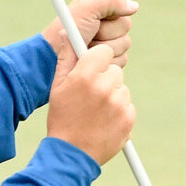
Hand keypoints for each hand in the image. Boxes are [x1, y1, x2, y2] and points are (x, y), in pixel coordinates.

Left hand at [45, 0, 137, 65]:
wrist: (55, 59)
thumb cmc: (66, 32)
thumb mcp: (86, 9)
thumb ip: (110, 0)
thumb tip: (134, 6)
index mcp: (100, 4)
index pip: (123, 2)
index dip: (112, 11)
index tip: (98, 17)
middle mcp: (107, 21)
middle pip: (126, 25)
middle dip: (106, 32)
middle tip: (89, 34)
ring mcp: (110, 41)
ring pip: (125, 43)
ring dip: (104, 47)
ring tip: (87, 47)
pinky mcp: (110, 58)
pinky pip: (122, 59)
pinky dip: (106, 61)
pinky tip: (91, 58)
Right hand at [48, 44, 134, 165]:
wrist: (72, 153)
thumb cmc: (62, 116)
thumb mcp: (57, 86)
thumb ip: (66, 56)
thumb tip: (68, 31)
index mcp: (86, 75)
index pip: (104, 52)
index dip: (97, 60)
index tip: (92, 68)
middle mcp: (105, 87)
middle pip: (114, 70)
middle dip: (104, 78)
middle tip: (90, 95)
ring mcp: (119, 103)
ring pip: (121, 88)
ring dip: (112, 95)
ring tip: (95, 111)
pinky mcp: (129, 118)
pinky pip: (127, 105)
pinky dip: (119, 111)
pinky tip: (104, 120)